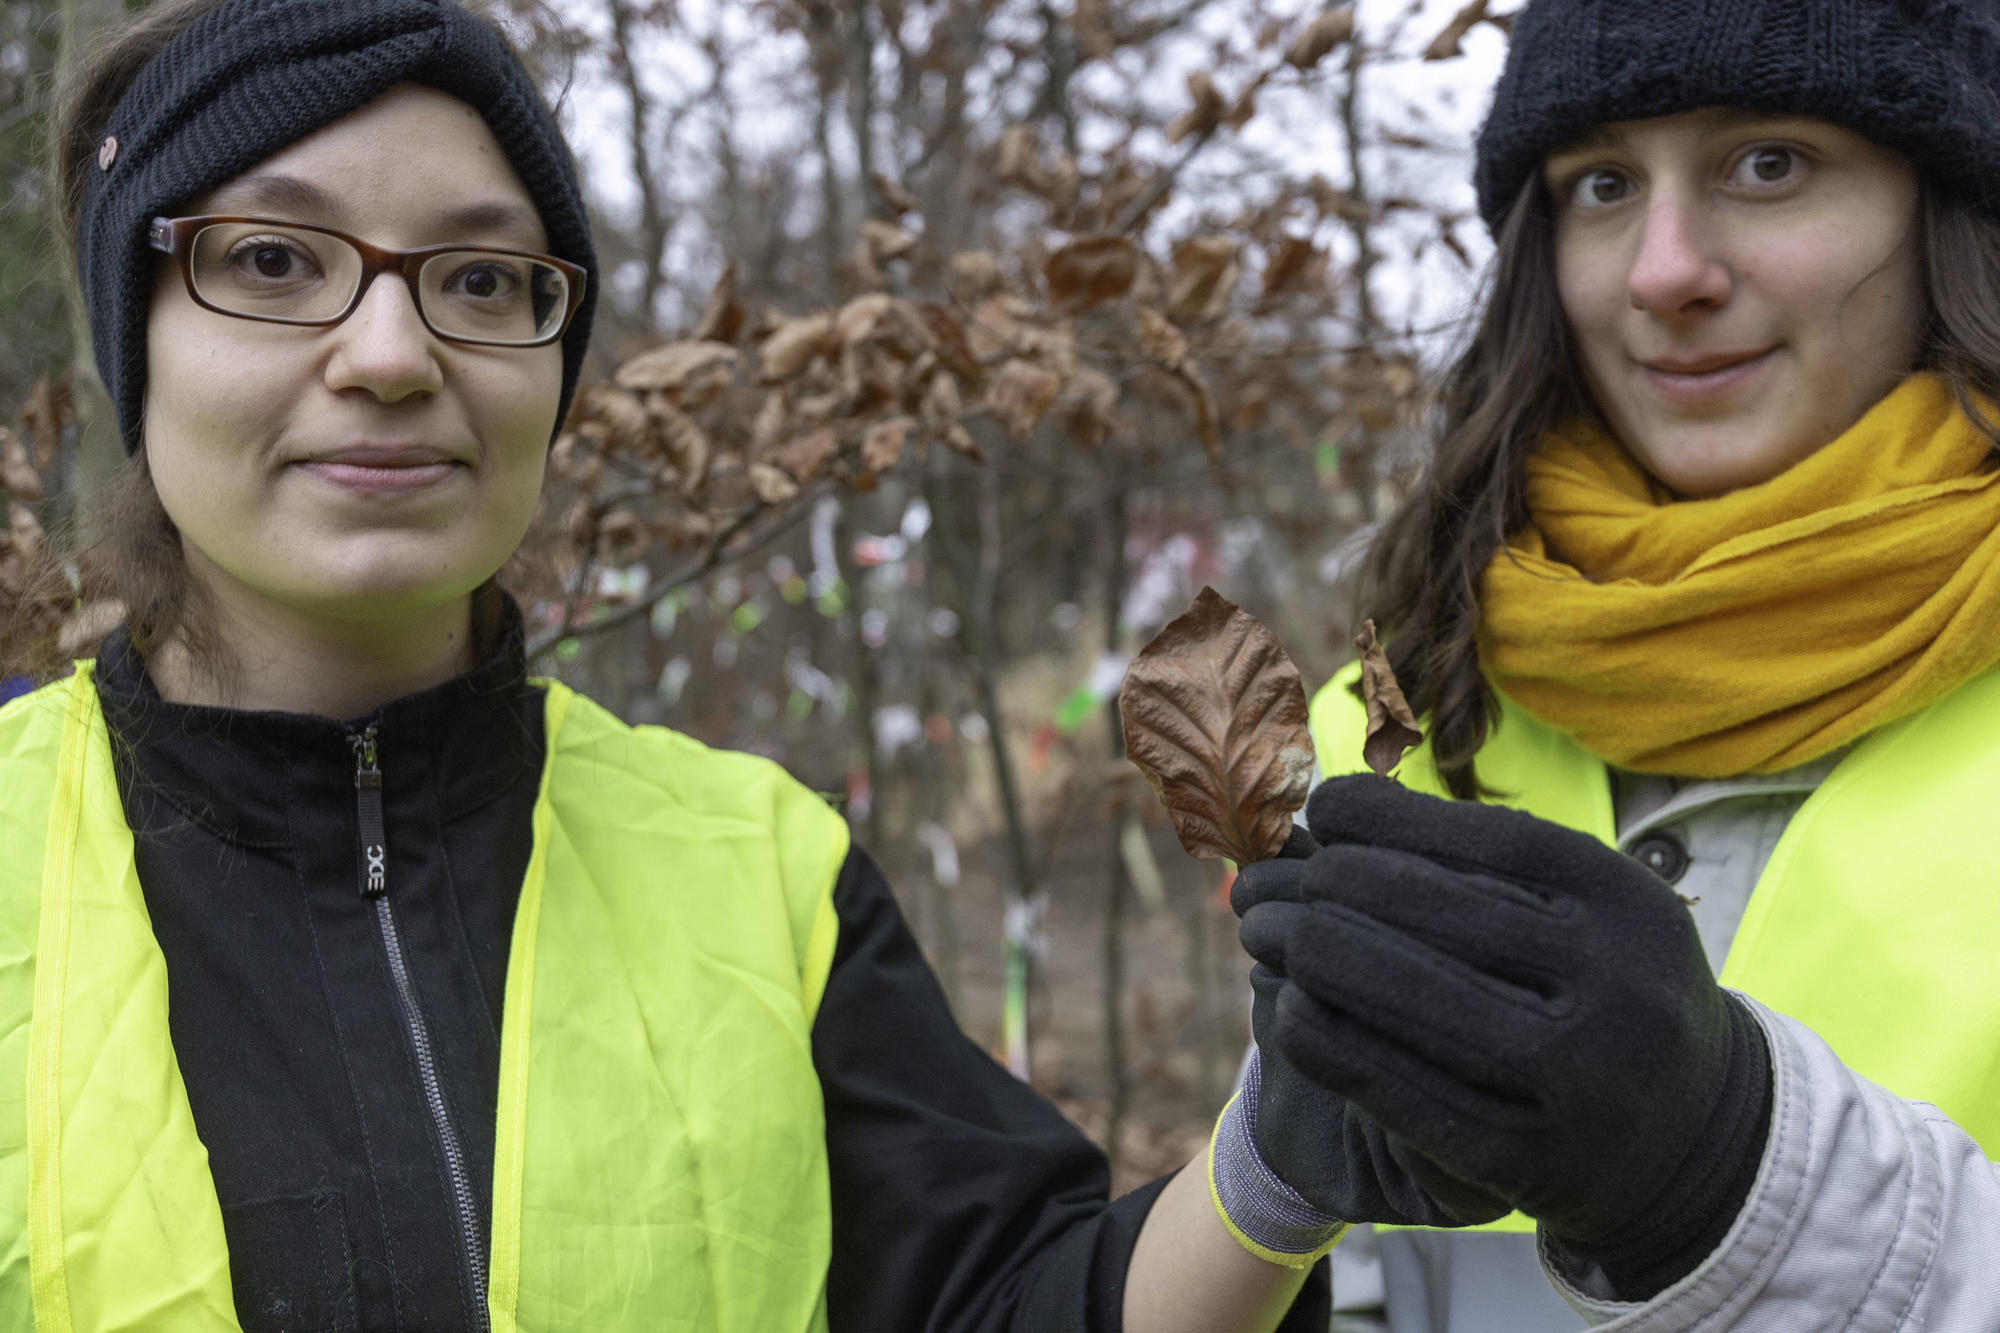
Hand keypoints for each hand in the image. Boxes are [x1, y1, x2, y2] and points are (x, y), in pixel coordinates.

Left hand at [1235, 776, 1771, 1294]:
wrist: (1696, 1145)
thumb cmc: (1608, 992)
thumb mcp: (1593, 911)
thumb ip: (1491, 861)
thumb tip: (1340, 807)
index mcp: (1630, 905)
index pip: (1487, 839)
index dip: (1389, 817)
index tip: (1321, 808)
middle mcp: (1616, 988)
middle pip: (1432, 911)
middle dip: (1326, 885)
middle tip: (1269, 881)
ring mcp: (1577, 1083)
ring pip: (1405, 997)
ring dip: (1308, 953)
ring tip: (1263, 931)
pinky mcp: (1528, 1162)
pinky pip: (1399, 1092)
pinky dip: (1328, 1043)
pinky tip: (1289, 1010)